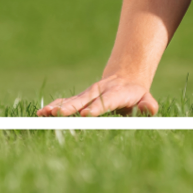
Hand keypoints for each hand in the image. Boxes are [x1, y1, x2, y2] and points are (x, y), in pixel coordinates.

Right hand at [37, 76, 158, 116]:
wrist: (125, 77)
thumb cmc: (136, 94)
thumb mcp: (146, 98)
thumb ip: (148, 105)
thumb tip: (150, 108)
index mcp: (116, 94)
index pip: (106, 102)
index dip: (96, 108)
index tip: (85, 115)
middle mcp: (99, 92)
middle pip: (84, 100)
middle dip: (70, 108)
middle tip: (58, 115)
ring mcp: (88, 94)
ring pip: (71, 101)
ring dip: (58, 107)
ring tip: (44, 113)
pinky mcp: (80, 98)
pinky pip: (66, 102)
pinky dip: (54, 107)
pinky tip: (42, 113)